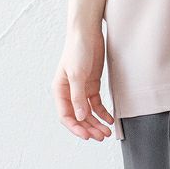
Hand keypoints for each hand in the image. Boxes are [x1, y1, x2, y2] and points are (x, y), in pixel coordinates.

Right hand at [51, 25, 114, 139]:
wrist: (87, 32)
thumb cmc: (77, 49)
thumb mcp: (77, 74)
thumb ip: (78, 96)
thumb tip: (80, 118)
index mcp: (60, 90)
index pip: (66, 116)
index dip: (76, 128)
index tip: (87, 136)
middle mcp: (69, 92)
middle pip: (78, 116)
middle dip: (89, 128)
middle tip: (101, 136)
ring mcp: (81, 89)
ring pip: (88, 112)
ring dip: (96, 122)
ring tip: (107, 132)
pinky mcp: (91, 84)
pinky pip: (96, 103)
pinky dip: (102, 112)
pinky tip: (109, 119)